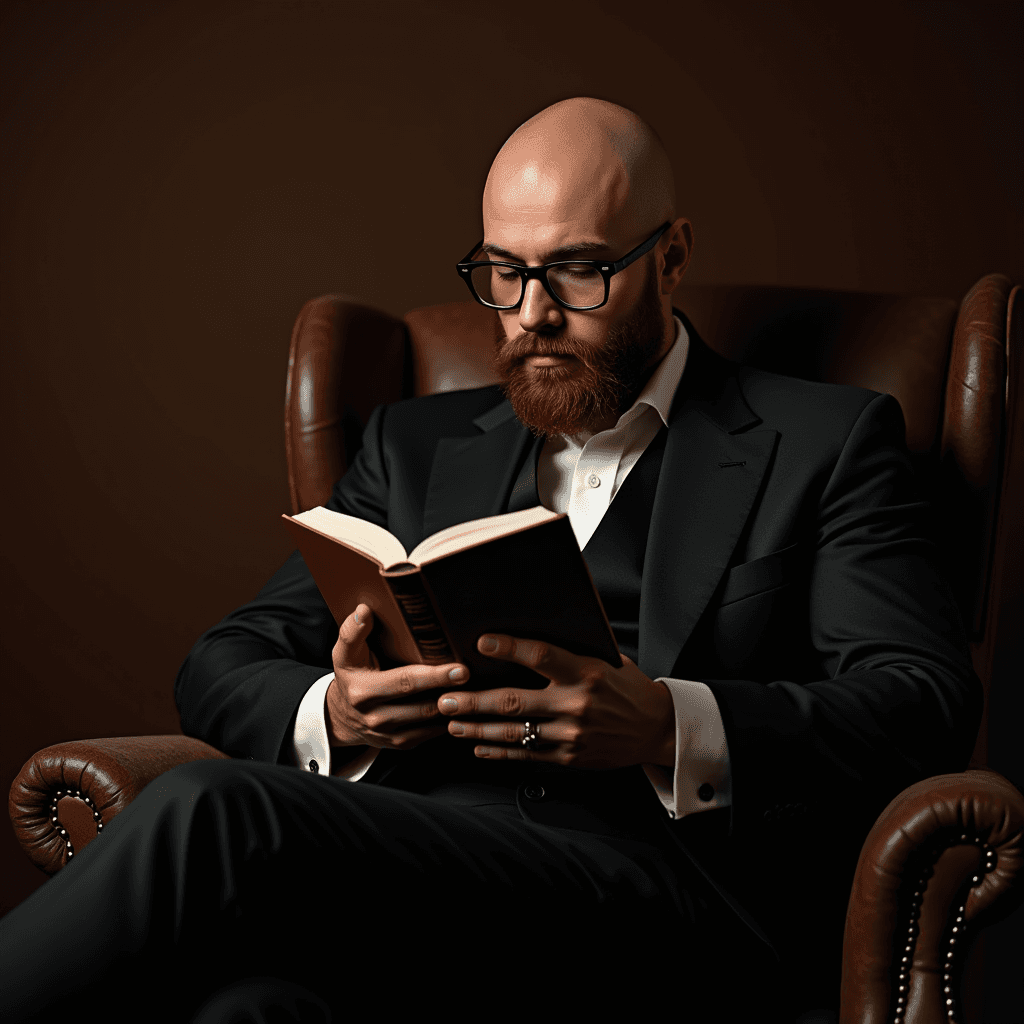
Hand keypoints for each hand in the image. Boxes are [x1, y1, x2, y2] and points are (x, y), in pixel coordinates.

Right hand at [325, 604, 469, 749]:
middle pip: (423, 704)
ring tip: (475, 687)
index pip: (405, 682)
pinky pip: (432, 733)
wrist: (341, 717)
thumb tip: (364, 611)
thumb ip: (352, 632)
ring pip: (431, 721)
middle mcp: (376, 717)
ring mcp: (389, 734)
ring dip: (454, 706)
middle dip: (451, 690)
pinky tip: (463, 704)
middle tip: (474, 675)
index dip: (435, 676)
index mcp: (363, 692)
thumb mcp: (343, 654)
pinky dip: (450, 719)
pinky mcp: (402, 744)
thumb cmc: (350, 676)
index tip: (459, 668)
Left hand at [435, 634, 675, 769]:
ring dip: (477, 728)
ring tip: (451, 723)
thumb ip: (571, 652)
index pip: (541, 656)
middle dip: (474, 700)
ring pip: (514, 732)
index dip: (509, 648)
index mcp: (587, 673)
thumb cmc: (626, 686)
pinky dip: (498, 752)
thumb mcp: (606, 660)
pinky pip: (526, 755)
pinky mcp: (569, 758)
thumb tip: (529, 634)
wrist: (656, 730)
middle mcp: (577, 705)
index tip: (481, 642)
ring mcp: (572, 735)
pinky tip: (477, 747)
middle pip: (514, 701)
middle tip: (445, 698)